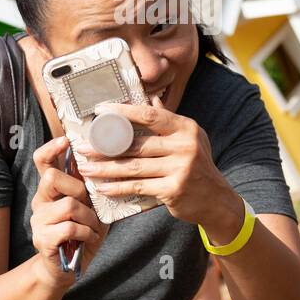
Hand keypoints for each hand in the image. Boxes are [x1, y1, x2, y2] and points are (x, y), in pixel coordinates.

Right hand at [30, 134, 108, 286]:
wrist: (66, 270)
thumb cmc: (82, 234)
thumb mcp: (90, 208)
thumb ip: (91, 189)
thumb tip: (107, 165)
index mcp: (51, 190)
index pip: (42, 161)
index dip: (51, 148)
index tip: (66, 140)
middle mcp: (40, 201)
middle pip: (52, 178)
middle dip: (78, 188)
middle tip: (89, 204)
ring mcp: (39, 220)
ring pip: (68, 205)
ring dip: (89, 217)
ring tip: (94, 228)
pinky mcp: (42, 239)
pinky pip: (70, 227)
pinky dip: (87, 233)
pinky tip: (89, 239)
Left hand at [70, 94, 234, 230]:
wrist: (217, 200)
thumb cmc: (198, 166)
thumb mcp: (192, 139)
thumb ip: (169, 122)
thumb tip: (151, 100)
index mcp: (186, 128)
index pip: (150, 115)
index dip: (123, 112)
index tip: (100, 111)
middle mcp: (185, 146)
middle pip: (136, 143)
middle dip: (104, 146)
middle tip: (82, 147)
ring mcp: (180, 169)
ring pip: (133, 167)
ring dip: (105, 168)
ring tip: (85, 168)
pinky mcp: (173, 190)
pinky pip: (138, 187)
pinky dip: (118, 188)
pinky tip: (103, 188)